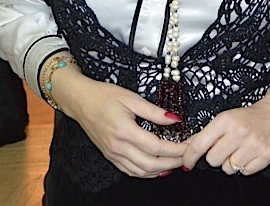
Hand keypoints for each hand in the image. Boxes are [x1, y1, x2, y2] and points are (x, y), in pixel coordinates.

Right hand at [52, 65, 187, 177]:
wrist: (80, 101)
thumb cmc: (103, 96)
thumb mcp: (131, 98)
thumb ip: (155, 111)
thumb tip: (175, 119)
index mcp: (124, 131)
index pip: (156, 147)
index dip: (176, 149)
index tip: (189, 145)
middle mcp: (118, 147)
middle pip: (151, 164)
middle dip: (173, 163)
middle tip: (188, 156)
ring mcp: (113, 154)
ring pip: (141, 171)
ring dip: (161, 171)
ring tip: (177, 163)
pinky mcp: (110, 156)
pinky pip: (130, 171)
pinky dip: (147, 173)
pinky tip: (157, 168)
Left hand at [182, 82, 269, 175]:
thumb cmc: (251, 116)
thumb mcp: (227, 118)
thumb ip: (206, 133)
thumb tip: (186, 146)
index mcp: (226, 120)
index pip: (199, 144)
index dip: (189, 157)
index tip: (186, 162)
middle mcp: (239, 132)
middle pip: (212, 160)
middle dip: (217, 156)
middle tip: (226, 147)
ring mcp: (253, 145)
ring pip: (228, 168)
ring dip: (232, 162)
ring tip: (241, 149)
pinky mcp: (265, 157)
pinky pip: (244, 172)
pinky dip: (245, 166)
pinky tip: (250, 153)